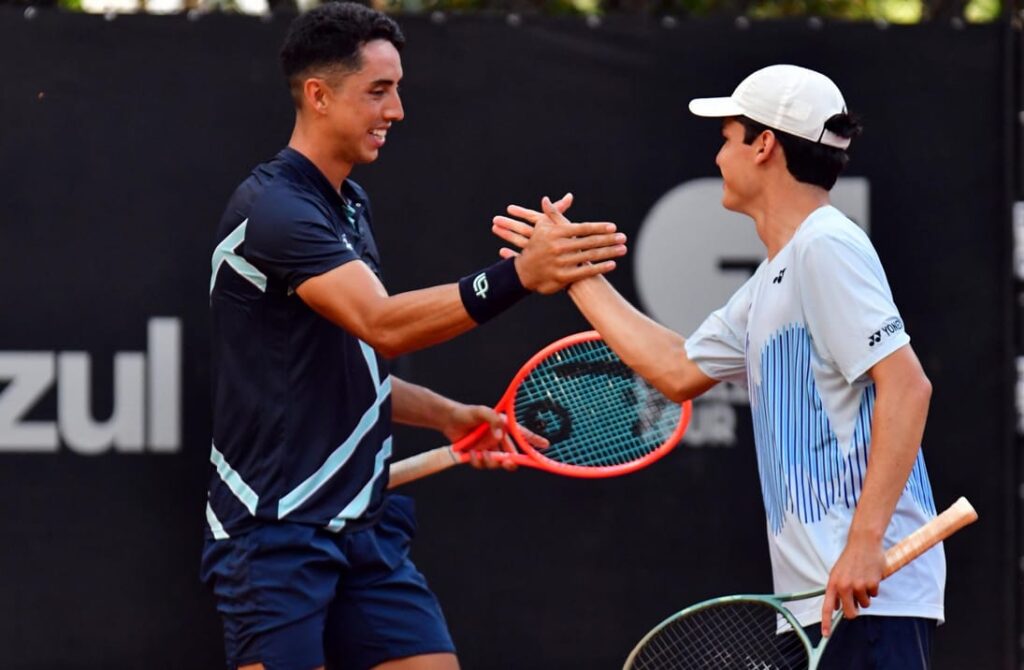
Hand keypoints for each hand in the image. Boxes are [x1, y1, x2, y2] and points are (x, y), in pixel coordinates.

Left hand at [442, 404, 548, 471]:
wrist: (448, 420)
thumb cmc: (466, 413)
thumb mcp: (482, 411)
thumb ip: (492, 419)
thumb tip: (499, 436)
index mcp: (504, 428)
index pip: (522, 435)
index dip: (535, 441)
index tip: (546, 446)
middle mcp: (498, 440)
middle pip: (512, 455)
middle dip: (512, 462)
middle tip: (509, 462)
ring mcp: (488, 449)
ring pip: (497, 463)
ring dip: (491, 461)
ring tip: (482, 453)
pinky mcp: (477, 455)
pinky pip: (482, 465)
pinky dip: (477, 461)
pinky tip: (472, 453)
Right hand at [493, 195, 626, 293]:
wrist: (523, 272)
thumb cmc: (536, 246)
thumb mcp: (542, 226)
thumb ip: (557, 212)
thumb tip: (569, 196)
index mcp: (556, 233)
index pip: (582, 228)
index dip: (599, 228)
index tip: (613, 227)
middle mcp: (559, 247)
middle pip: (590, 242)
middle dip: (609, 240)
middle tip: (623, 237)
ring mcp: (561, 262)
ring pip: (590, 256)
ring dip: (609, 252)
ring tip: (623, 249)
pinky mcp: (563, 277)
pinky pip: (585, 271)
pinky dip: (600, 268)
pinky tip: (612, 264)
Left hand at [820, 533, 884, 636]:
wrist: (863, 542)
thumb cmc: (850, 558)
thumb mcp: (837, 573)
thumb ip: (836, 590)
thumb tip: (836, 607)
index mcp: (833, 583)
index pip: (827, 606)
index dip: (826, 622)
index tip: (825, 634)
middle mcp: (844, 586)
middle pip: (850, 613)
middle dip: (854, 611)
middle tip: (856, 603)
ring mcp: (858, 585)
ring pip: (864, 604)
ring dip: (865, 596)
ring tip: (862, 580)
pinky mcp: (872, 583)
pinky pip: (874, 595)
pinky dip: (873, 588)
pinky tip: (870, 576)